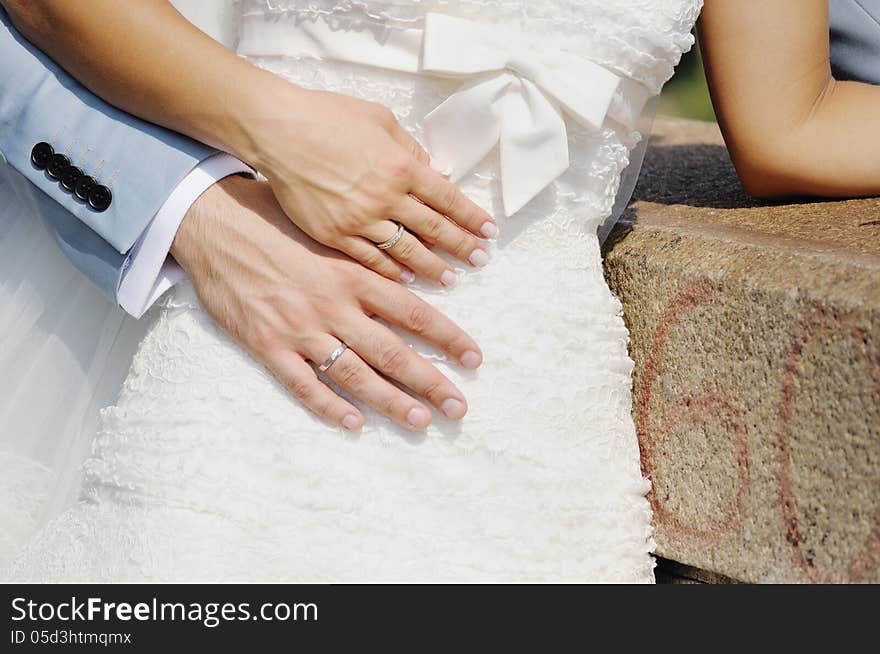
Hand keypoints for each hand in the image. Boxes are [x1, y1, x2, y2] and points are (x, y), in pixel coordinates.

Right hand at [171, 176, 482, 430]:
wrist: (213, 224)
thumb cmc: (273, 220)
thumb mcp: (328, 231)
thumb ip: (367, 255)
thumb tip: (411, 270)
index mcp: (352, 275)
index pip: (413, 312)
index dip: (447, 337)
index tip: (473, 357)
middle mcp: (333, 306)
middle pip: (392, 351)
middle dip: (430, 383)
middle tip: (457, 408)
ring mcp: (300, 329)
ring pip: (355, 374)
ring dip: (390, 401)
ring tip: (420, 422)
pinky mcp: (267, 346)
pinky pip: (303, 384)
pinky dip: (328, 406)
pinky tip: (354, 423)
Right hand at [240, 81, 497, 285]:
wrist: (279, 132)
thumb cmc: (328, 117)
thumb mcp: (379, 119)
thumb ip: (410, 149)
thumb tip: (434, 172)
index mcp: (402, 167)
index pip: (448, 198)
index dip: (471, 217)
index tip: (489, 232)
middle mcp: (387, 197)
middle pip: (434, 229)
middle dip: (461, 246)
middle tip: (480, 261)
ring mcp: (360, 220)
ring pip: (406, 250)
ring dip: (432, 267)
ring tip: (451, 279)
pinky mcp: (335, 234)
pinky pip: (370, 258)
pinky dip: (391, 270)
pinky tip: (407, 278)